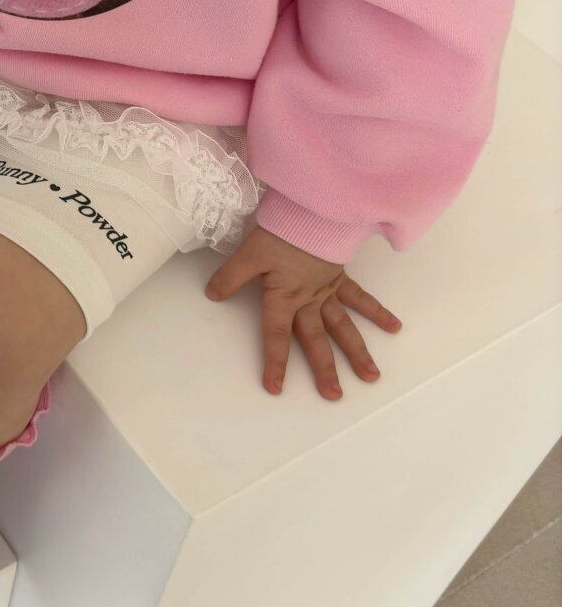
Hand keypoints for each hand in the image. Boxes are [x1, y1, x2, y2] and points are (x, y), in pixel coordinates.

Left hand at [204, 225, 401, 400]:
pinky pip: (360, 298)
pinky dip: (377, 312)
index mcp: (284, 297)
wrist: (313, 209)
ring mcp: (327, 290)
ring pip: (343, 326)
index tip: (275, 388)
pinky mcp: (340, 277)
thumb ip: (230, 277)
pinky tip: (394, 327)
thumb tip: (212, 295)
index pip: (276, 335)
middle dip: (324, 369)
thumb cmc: (281, 231)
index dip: (274, 362)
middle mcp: (309, 300)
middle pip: (315, 339)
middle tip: (334, 396)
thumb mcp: (248, 254)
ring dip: (357, 352)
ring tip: (371, 376)